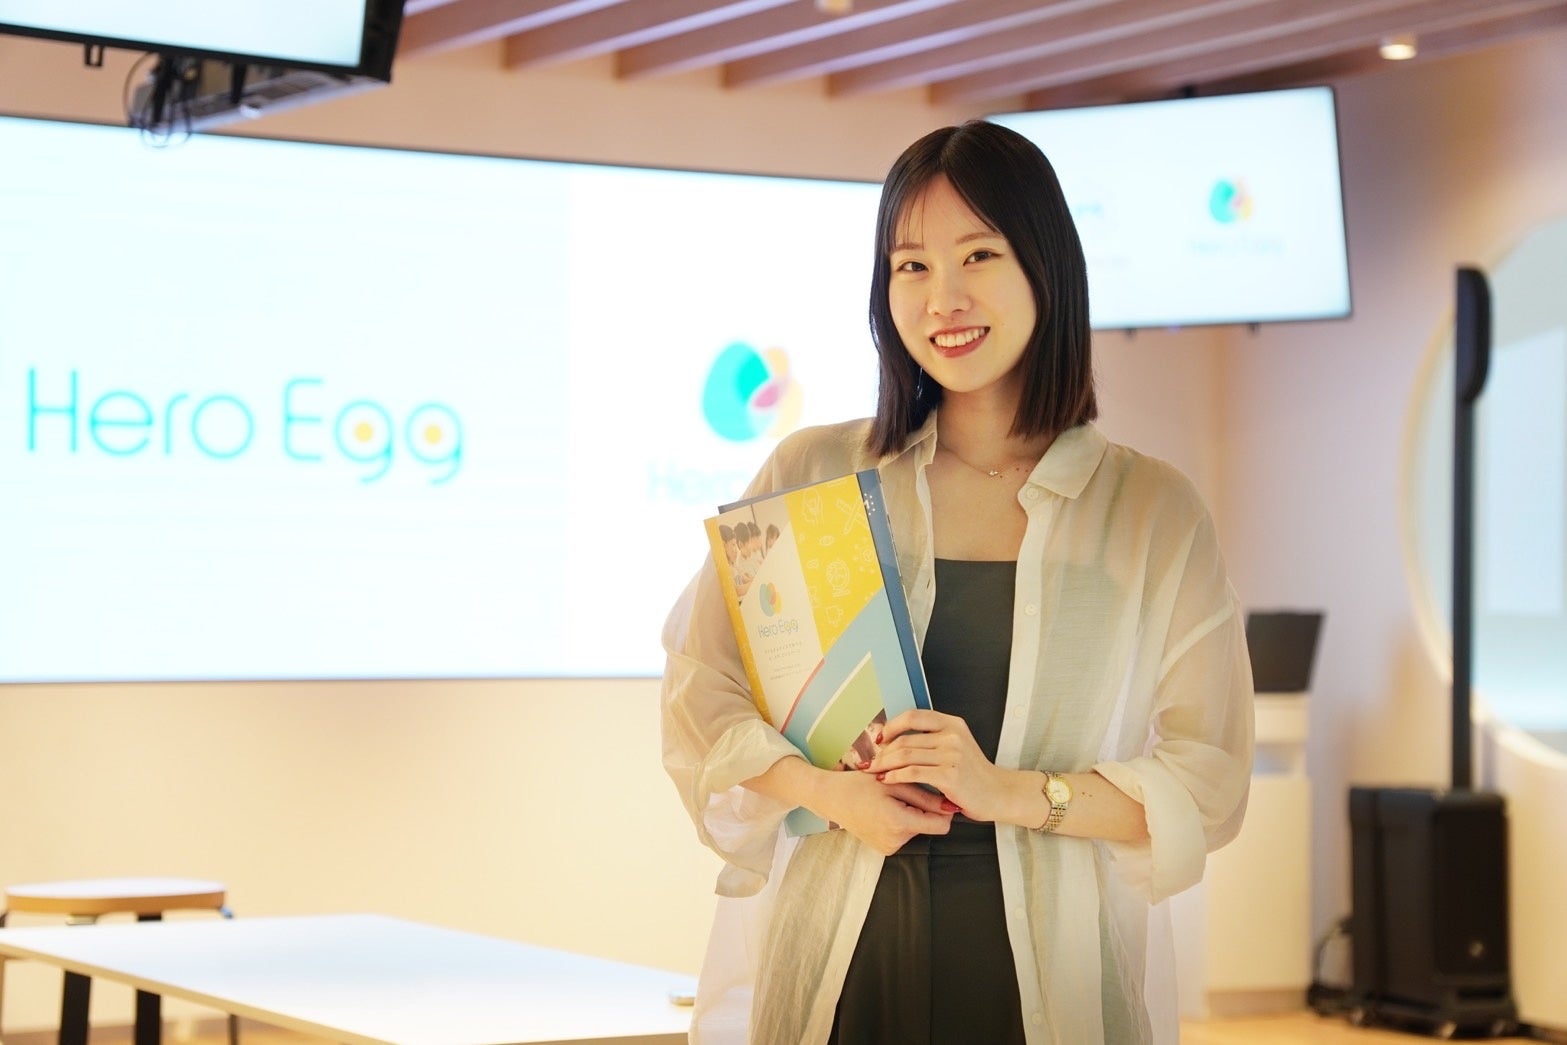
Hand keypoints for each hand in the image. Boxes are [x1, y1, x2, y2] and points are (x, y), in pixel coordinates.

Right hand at [814, 769, 953, 854]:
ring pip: (918, 829)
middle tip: (902, 792)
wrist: (830, 797)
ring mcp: (889, 848)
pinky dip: (901, 821)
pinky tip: (885, 810)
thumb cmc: (860, 784)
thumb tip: (952, 806)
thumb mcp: (894, 783)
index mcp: (898, 823)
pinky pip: (905, 834)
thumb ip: (925, 796)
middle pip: (929, 826)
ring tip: (890, 800)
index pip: (941, 825)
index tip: (934, 793)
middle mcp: (895, 841)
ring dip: (912, 814)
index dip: (942, 809)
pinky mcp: (885, 849)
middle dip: (923, 808)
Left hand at [867, 708, 1013, 822]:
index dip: (892, 726)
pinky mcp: (949, 774)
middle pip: (905, 739)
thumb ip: (934, 738)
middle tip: (870, 761)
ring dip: (885, 764)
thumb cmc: (974, 774)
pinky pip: (913, 773)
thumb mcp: (957, 745)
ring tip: (874, 772)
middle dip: (882, 752)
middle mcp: (952, 735)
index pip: (913, 716)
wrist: (997, 793)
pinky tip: (887, 780)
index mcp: (952, 723)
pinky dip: (895, 776)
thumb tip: (898, 737)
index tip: (879, 738)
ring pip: (906, 755)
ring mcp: (952, 754)